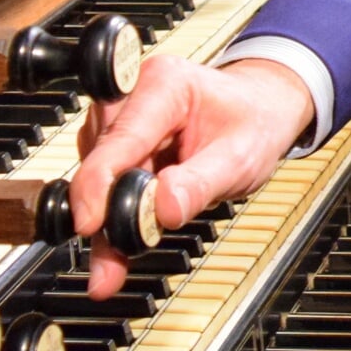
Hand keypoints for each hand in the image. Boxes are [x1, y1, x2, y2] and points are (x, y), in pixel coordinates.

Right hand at [71, 56, 314, 296]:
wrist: (260, 110)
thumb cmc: (254, 122)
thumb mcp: (241, 157)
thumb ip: (201, 183)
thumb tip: (164, 208)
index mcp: (165, 84)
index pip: (122, 137)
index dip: (99, 183)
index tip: (90, 222)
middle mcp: (134, 95)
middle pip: (103, 159)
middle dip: (103, 213)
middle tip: (108, 265)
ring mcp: (123, 119)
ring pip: (99, 177)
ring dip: (107, 221)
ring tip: (119, 259)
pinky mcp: (121, 145)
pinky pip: (108, 185)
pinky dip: (114, 219)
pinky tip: (117, 251)